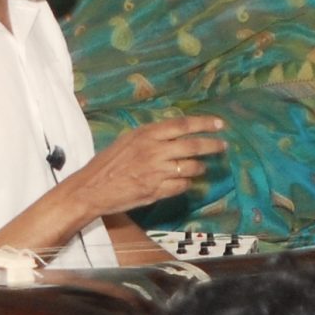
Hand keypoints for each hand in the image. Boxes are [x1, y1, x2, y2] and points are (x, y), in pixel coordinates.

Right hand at [70, 115, 227, 216]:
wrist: (91, 188)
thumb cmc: (107, 163)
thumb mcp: (127, 140)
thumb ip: (151, 137)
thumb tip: (175, 133)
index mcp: (146, 134)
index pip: (182, 125)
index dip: (204, 123)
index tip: (219, 124)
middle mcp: (153, 151)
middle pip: (192, 146)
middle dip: (212, 146)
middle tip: (222, 146)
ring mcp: (156, 172)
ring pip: (190, 168)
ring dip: (199, 167)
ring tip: (201, 167)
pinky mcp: (156, 191)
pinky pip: (181, 186)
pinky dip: (186, 184)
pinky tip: (185, 182)